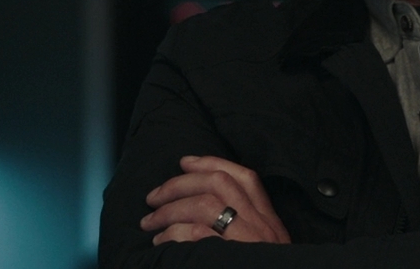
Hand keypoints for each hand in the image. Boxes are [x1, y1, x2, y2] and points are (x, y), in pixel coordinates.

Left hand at [141, 155, 291, 244]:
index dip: (212, 163)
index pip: (245, 177)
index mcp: (269, 222)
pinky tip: (161, 242)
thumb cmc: (258, 267)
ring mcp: (248, 241)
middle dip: (180, 183)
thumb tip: (200, 208)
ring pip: (205, 204)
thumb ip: (244, 229)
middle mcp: (261, 226)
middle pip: (219, 183)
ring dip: (170, 209)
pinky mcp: (229, 257)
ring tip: (150, 222)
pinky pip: (198, 234)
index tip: (184, 162)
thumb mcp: (262, 249)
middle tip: (153, 196)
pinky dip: (174, 233)